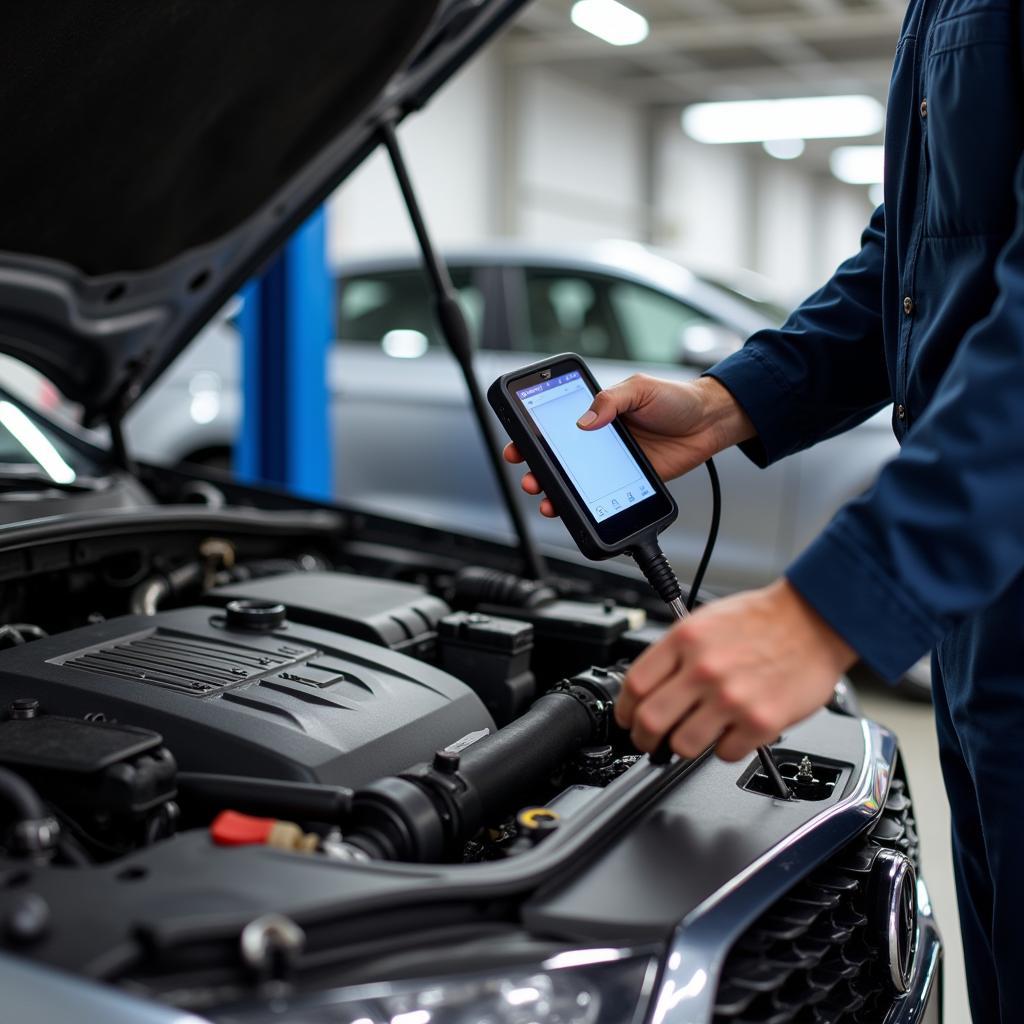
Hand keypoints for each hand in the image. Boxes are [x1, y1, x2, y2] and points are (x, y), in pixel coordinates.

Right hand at [503, 375, 753, 516]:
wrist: (711, 423)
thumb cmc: (676, 399)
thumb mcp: (639, 388)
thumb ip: (610, 401)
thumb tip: (582, 422)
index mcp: (596, 412)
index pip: (555, 423)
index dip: (533, 433)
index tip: (518, 442)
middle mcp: (598, 439)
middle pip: (557, 457)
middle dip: (536, 468)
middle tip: (529, 476)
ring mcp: (610, 463)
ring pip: (574, 481)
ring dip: (555, 492)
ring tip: (546, 499)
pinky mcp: (626, 482)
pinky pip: (600, 496)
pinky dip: (585, 505)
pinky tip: (576, 510)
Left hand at [615, 580, 856, 762]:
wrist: (814, 619)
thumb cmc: (762, 619)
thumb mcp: (704, 620)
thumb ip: (675, 653)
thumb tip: (648, 687)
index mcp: (685, 640)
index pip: (635, 686)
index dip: (625, 710)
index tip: (628, 719)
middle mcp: (704, 669)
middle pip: (650, 721)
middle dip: (643, 739)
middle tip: (648, 742)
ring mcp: (732, 698)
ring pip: (683, 745)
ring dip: (681, 748)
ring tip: (690, 739)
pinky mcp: (760, 722)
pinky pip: (725, 753)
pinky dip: (723, 749)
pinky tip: (730, 732)